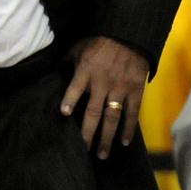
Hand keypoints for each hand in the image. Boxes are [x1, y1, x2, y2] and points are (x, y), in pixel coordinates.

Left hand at [60, 36, 148, 159]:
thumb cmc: (99, 41)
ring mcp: (120, 88)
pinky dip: (129, 128)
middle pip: (93, 111)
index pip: (75, 87)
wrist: (128, 35)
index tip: (64, 114)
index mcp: (87, 70)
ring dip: (107, 137)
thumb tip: (54, 71)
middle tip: (83, 149)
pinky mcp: (135, 90)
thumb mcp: (79, 46)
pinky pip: (133, 113)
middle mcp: (102, 82)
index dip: (69, 99)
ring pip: (112, 117)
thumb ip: (68, 61)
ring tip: (102, 154)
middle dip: (88, 131)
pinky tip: (124, 142)